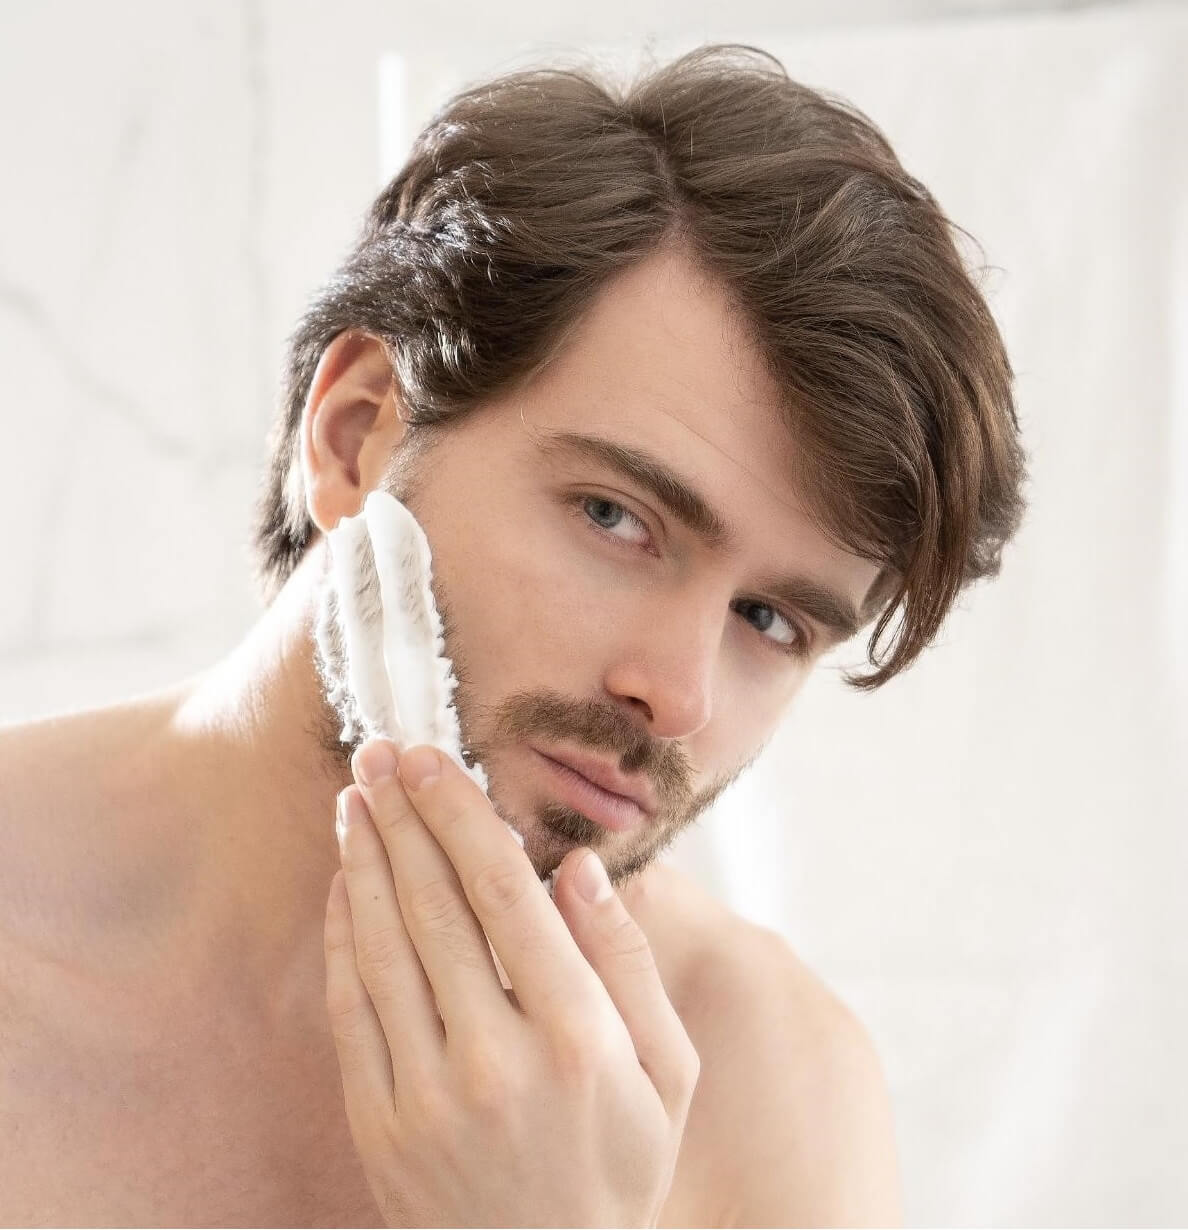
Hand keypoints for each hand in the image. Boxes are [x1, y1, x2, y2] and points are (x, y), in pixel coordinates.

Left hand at [323, 738, 700, 1227]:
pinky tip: (344, 881)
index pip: (505, 894)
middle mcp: (494, 1059)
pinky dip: (342, 933)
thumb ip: (629, 963)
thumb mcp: (669, 1072)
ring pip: (384, 945)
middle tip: (380, 752)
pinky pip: (350, 1007)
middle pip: (435, 905)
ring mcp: (425, 1095)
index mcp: (576, 1036)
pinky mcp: (378, 1122)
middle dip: (404, 815)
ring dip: (365, 859)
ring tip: (356, 796)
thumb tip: (580, 867)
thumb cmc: (619, 1165)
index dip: (463, 815)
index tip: (435, 759)